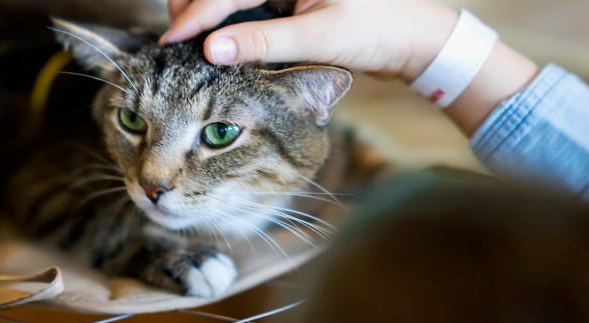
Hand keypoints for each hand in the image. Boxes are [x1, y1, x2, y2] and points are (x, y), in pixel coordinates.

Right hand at [162, 0, 538, 135]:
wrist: (416, 41)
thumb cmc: (379, 31)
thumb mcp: (320, 36)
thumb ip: (264, 42)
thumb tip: (212, 51)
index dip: (196, 15)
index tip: (171, 41)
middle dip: (195, 8)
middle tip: (175, 41)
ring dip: (209, 16)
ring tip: (190, 42)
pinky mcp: (289, 1)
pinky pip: (248, 8)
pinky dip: (230, 23)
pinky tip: (220, 44)